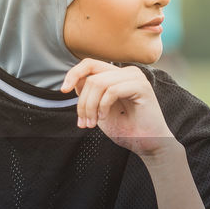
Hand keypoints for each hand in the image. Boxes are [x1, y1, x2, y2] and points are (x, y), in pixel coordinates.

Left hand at [60, 59, 176, 157]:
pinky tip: (104, 118)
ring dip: (90, 107)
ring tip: (92, 123)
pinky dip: (103, 106)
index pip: (89, 64)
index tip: (63, 91)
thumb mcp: (98, 109)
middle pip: (91, 77)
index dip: (73, 74)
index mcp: (116, 75)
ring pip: (99, 83)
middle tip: (84, 123)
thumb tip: (74, 81)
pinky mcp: (142, 87)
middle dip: (82, 102)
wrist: (146, 144)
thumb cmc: (124, 128)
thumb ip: (89, 93)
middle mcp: (127, 72)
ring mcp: (136, 77)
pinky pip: (112, 90)